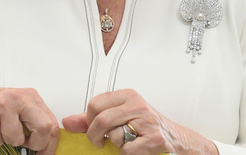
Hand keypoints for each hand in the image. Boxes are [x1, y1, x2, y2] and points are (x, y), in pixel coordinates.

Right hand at [0, 80, 59, 154]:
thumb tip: (45, 148)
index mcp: (29, 96)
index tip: (45, 154)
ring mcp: (2, 105)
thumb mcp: (15, 109)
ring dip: (6, 141)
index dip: (50, 144)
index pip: (51, 123)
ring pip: (16, 139)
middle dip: (35, 144)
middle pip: (43, 128)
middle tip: (23, 145)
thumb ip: (31, 123)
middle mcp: (19, 97)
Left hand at [62, 89, 217, 154]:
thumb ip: (93, 119)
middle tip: (100, 142)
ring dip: (116, 145)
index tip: (94, 128)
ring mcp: (147, 121)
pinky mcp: (154, 139)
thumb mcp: (120, 117)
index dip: (89, 120)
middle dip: (95, 136)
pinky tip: (136, 149)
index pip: (95, 104)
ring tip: (126, 142)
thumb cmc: (147, 128)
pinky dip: (127, 154)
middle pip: (101, 120)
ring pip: (114, 135)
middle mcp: (137, 104)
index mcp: (128, 95)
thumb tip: (68, 121)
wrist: (177, 141)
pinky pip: (126, 150)